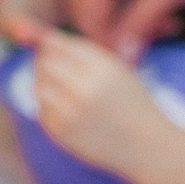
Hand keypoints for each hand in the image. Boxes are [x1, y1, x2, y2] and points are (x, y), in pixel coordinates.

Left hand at [12, 20, 174, 173]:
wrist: (145, 143)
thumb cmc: (131, 102)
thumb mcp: (117, 69)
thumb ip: (85, 54)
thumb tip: (44, 40)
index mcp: (101, 67)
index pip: (58, 44)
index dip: (47, 42)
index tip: (46, 44)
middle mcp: (84, 88)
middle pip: (44, 63)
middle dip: (45, 61)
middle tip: (55, 67)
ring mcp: (70, 111)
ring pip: (39, 85)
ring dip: (44, 83)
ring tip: (63, 87)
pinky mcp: (61, 131)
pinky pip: (42, 109)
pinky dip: (49, 104)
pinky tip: (66, 106)